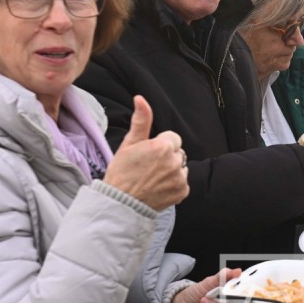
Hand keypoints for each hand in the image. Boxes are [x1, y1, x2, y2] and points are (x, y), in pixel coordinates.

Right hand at [103, 95, 189, 210]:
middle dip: (167, 156)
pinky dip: (174, 184)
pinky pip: (182, 181)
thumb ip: (141, 120)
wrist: (121, 204)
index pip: (172, 138)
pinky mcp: (183, 191)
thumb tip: (140, 98)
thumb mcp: (129, 143)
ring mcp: (180, 178)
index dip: (159, 145)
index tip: (148, 154)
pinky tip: (159, 187)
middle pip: (177, 152)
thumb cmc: (122, 172)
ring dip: (171, 169)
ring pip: (180, 166)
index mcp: (163, 146)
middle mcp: (175, 161)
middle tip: (148, 166)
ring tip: (153, 177)